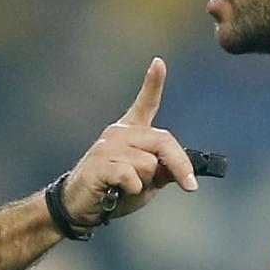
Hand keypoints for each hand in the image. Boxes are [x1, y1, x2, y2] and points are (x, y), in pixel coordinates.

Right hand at [64, 58, 197, 224]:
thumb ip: (165, 170)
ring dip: (145, 183)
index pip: (145, 103)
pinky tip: (117, 191)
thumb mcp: (148, 181)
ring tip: (127, 187)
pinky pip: (131, 176)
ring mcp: (107, 147)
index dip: (153, 82)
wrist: (80, 206)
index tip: (159, 62)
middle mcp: (119, 133)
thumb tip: (184, 169)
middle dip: (180, 165)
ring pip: (149, 164)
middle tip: (189, 185)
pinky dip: (132, 189)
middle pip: (163, 141)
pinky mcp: (99, 164)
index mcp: (131, 132)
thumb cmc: (115, 191)